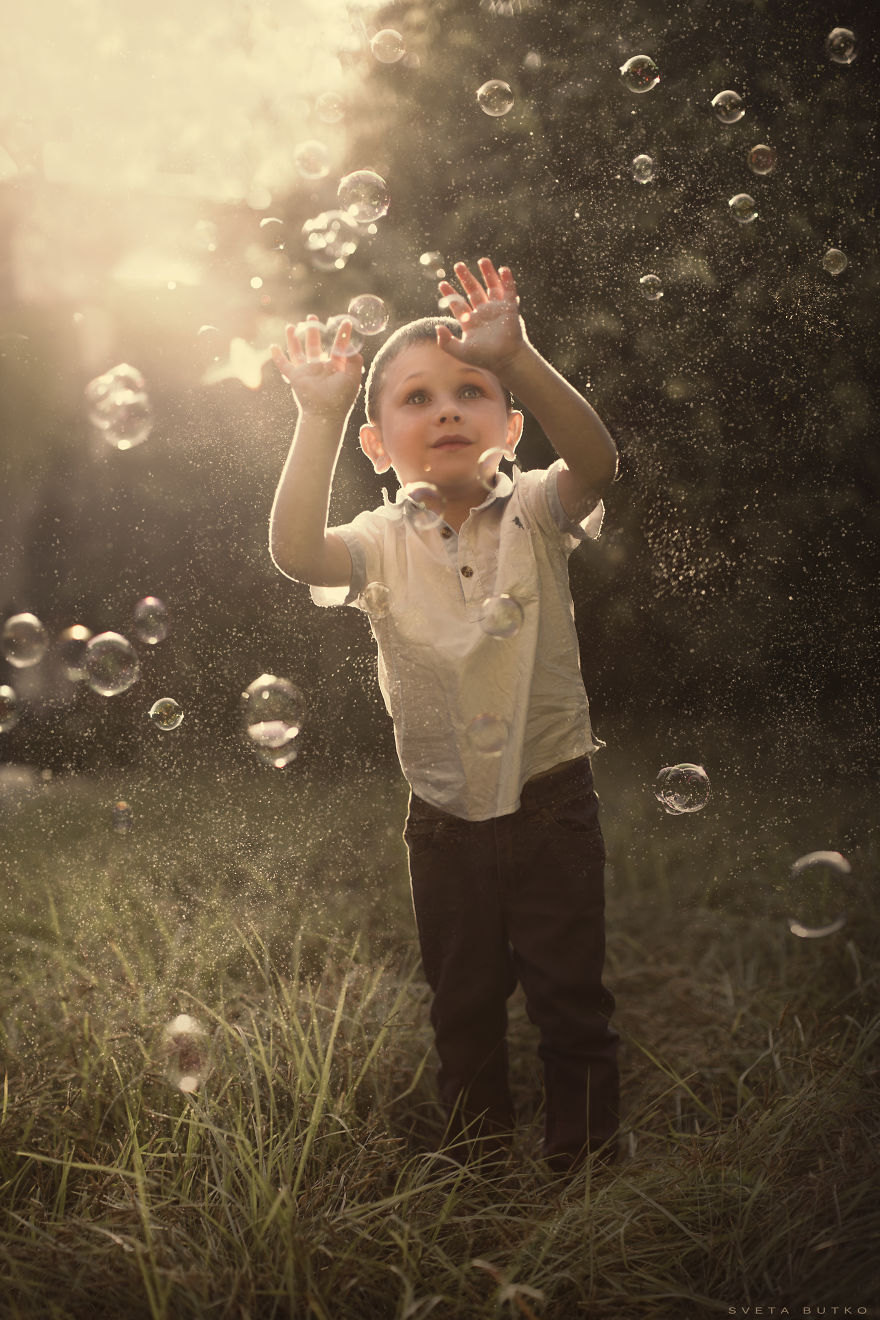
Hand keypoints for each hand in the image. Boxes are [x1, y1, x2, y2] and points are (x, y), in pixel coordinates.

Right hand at [270, 316, 362, 418]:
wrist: (325, 413)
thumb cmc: (341, 398)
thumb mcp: (352, 377)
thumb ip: (355, 360)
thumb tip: (353, 346)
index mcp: (335, 367)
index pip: (338, 347)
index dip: (342, 335)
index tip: (347, 322)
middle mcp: (320, 368)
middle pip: (314, 345)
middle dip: (313, 331)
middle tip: (313, 317)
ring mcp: (306, 372)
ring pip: (298, 352)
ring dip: (293, 339)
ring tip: (292, 326)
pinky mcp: (295, 377)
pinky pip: (284, 365)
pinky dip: (278, 357)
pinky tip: (273, 347)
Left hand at [436, 257, 525, 373]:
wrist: (505, 359)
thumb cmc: (484, 358)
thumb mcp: (461, 352)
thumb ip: (446, 342)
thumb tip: (437, 327)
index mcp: (470, 322)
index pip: (458, 304)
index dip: (450, 294)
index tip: (442, 283)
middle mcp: (483, 314)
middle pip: (473, 291)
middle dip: (466, 278)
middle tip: (458, 265)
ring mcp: (496, 310)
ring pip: (491, 287)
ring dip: (487, 274)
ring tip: (482, 260)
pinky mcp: (510, 308)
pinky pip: (509, 291)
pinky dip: (507, 280)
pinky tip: (502, 269)